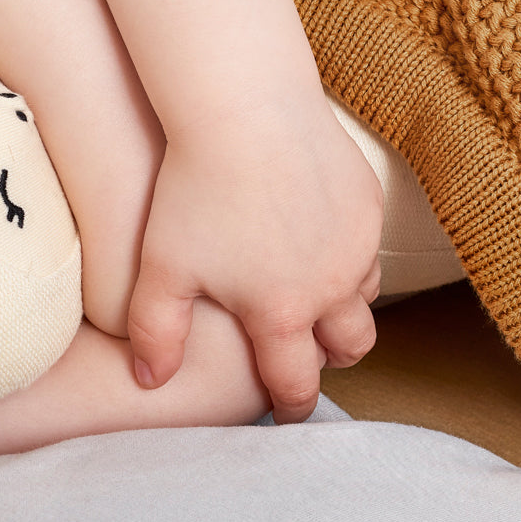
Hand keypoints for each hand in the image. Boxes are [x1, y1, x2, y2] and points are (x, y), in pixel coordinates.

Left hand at [127, 99, 382, 421]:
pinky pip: (369, 247)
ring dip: (344, 305)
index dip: (292, 408)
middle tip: (307, 349)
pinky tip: (319, 235)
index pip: (297, 384)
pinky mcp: (369, 205)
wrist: (246, 109)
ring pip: (366, 298)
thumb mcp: (163, 268)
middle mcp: (331, 288)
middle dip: (332, 358)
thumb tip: (151, 380)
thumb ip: (157, 333)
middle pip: (352, 348)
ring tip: (313, 290)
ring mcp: (357, 245)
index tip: (288, 412)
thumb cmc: (197, 189)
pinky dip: (350, 255)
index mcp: (282, 313)